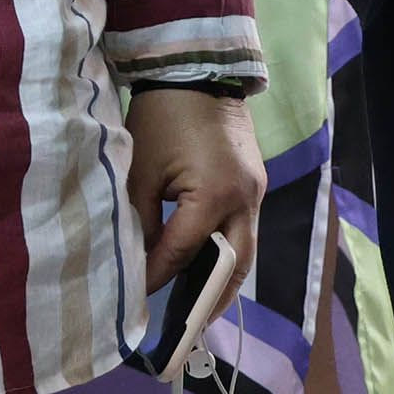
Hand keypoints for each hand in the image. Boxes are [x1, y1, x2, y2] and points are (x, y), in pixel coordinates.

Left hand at [125, 82, 263, 297]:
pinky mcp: (255, 182)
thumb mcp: (143, 170)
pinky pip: (244, 228)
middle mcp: (245, 199)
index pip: (184, 251)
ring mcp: (256, 191)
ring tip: (198, 303)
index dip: (159, 275)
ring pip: (245, 251)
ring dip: (223, 277)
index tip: (137, 295)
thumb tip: (141, 260)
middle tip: (189, 325)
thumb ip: (143, 220)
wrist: (197, 67)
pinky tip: (206, 263)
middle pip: (233, 265)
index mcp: (215, 196)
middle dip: (210, 297)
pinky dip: (227, 251)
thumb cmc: (163, 115)